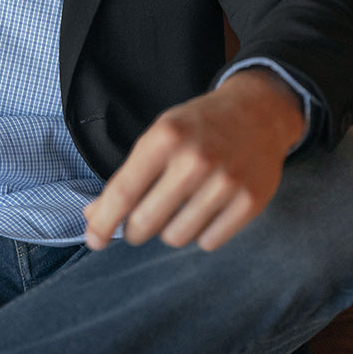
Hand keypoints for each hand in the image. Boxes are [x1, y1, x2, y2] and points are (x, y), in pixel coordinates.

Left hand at [83, 68, 304, 252]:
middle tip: (137, 224)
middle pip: (146, 222)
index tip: (93, 240)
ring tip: (177, 209)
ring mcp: (226, 181)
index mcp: (165, 138)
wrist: (258, 112)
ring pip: (176, 237)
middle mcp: (195, 159)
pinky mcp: (251, 200)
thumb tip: (94, 216)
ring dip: (169, 230)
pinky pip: (209, 241)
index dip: (103, 222)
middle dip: (134, 230)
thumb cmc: (198, 127)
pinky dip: (201, 233)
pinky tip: (205, 210)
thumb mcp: (159, 137)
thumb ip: (128, 177)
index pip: (123, 192)